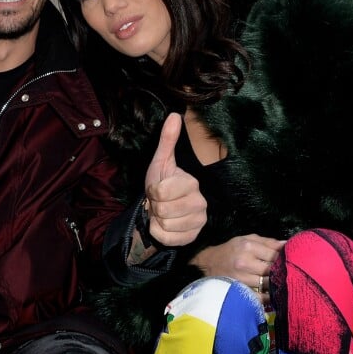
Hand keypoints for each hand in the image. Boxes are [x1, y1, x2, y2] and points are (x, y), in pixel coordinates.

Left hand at [144, 112, 206, 246]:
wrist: (162, 207)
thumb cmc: (161, 183)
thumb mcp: (161, 161)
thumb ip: (167, 140)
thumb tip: (174, 115)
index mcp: (192, 183)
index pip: (160, 192)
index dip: (152, 191)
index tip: (157, 188)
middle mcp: (200, 203)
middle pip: (163, 210)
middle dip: (155, 206)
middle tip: (159, 202)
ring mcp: (198, 222)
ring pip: (165, 225)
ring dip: (157, 219)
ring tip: (163, 212)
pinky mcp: (192, 237)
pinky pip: (167, 238)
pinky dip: (160, 233)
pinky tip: (165, 225)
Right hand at [190, 234, 285, 303]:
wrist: (208, 264)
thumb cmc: (230, 250)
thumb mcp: (246, 239)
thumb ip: (268, 242)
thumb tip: (289, 245)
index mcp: (248, 246)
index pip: (275, 254)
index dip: (285, 258)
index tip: (291, 261)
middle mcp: (245, 262)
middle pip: (273, 270)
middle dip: (282, 272)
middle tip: (289, 273)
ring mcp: (242, 278)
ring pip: (269, 284)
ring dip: (277, 284)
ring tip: (282, 283)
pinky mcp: (240, 291)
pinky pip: (261, 297)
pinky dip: (269, 297)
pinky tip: (273, 295)